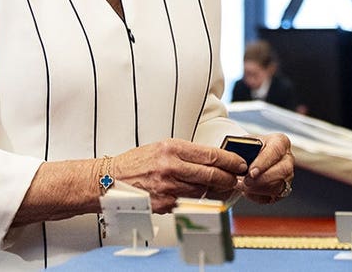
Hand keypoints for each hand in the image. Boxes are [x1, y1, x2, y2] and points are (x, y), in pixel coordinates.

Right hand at [112, 139, 245, 212]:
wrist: (110, 180)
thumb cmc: (137, 162)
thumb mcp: (162, 147)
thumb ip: (187, 153)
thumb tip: (213, 159)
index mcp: (172, 149)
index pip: (211, 155)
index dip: (230, 161)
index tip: (240, 163)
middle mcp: (171, 167)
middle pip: (211, 175)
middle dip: (228, 178)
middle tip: (236, 179)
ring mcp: (167, 188)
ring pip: (203, 192)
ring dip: (215, 191)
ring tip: (221, 188)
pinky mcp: (163, 204)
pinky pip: (188, 203)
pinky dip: (196, 200)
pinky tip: (199, 196)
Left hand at [237, 133, 293, 204]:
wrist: (252, 156)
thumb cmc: (250, 148)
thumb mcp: (246, 142)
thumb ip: (243, 148)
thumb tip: (236, 158)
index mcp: (280, 142)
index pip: (276, 150)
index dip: (264, 162)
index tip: (252, 172)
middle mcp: (287, 158)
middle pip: (282, 171)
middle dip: (262, 179)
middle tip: (246, 181)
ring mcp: (288, 175)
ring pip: (278, 186)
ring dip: (258, 189)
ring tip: (242, 186)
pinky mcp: (284, 189)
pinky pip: (273, 197)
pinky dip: (258, 196)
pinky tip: (248, 190)